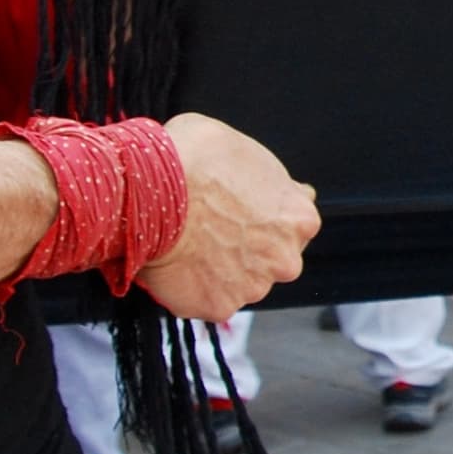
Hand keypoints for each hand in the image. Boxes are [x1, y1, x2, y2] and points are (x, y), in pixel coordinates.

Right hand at [133, 113, 319, 319]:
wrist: (153, 193)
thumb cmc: (192, 159)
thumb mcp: (237, 146)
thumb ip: (260, 174)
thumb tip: (261, 179)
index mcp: (299, 217)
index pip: (294, 222)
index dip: (265, 215)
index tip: (242, 211)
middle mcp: (285, 258)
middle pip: (272, 258)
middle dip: (248, 248)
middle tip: (213, 230)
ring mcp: (252, 287)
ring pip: (239, 281)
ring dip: (219, 269)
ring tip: (188, 245)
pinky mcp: (218, 307)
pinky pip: (207, 299)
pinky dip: (192, 287)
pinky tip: (175, 264)